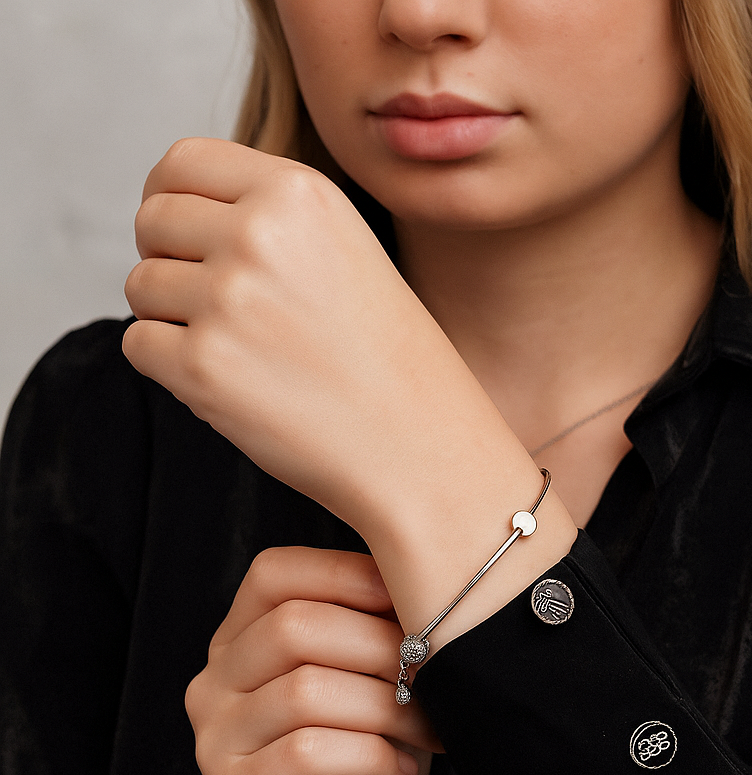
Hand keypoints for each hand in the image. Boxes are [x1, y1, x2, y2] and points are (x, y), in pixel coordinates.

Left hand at [122, 137, 496, 534]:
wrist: (420, 445)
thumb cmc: (388, 359)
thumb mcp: (345, 249)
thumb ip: (268, 218)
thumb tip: (169, 211)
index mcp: (299, 193)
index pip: (182, 162)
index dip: (169, 198)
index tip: (180, 233)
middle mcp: (259, 235)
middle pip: (153, 221)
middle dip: (168, 259)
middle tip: (214, 305)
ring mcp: (228, 300)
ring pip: (142, 287)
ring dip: (172, 318)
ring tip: (241, 350)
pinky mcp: (203, 367)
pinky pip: (140, 346)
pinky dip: (171, 367)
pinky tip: (233, 383)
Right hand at [184, 546, 440, 774]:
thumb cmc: (364, 768)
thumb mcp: (377, 686)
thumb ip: (380, 633)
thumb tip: (430, 580)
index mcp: (241, 644)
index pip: (273, 574)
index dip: (347, 573)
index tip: (414, 598)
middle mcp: (215, 685)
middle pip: (293, 626)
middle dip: (383, 646)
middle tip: (437, 678)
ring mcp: (215, 744)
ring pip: (304, 690)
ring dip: (388, 707)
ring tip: (427, 730)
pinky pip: (305, 753)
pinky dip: (369, 755)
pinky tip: (398, 771)